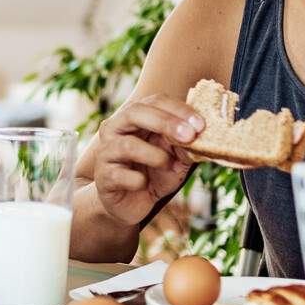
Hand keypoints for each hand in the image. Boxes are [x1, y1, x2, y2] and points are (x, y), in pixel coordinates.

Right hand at [89, 94, 203, 225]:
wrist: (133, 204)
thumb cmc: (155, 173)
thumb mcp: (176, 156)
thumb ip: (185, 144)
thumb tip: (200, 136)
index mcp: (134, 117)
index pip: (155, 101)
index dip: (178, 110)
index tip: (200, 124)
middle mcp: (115, 129)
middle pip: (135, 112)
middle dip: (165, 122)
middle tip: (189, 136)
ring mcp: (106, 152)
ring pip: (128, 144)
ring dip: (156, 156)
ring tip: (170, 167)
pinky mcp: (103, 177)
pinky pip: (121, 175)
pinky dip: (138, 180)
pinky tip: (144, 184)